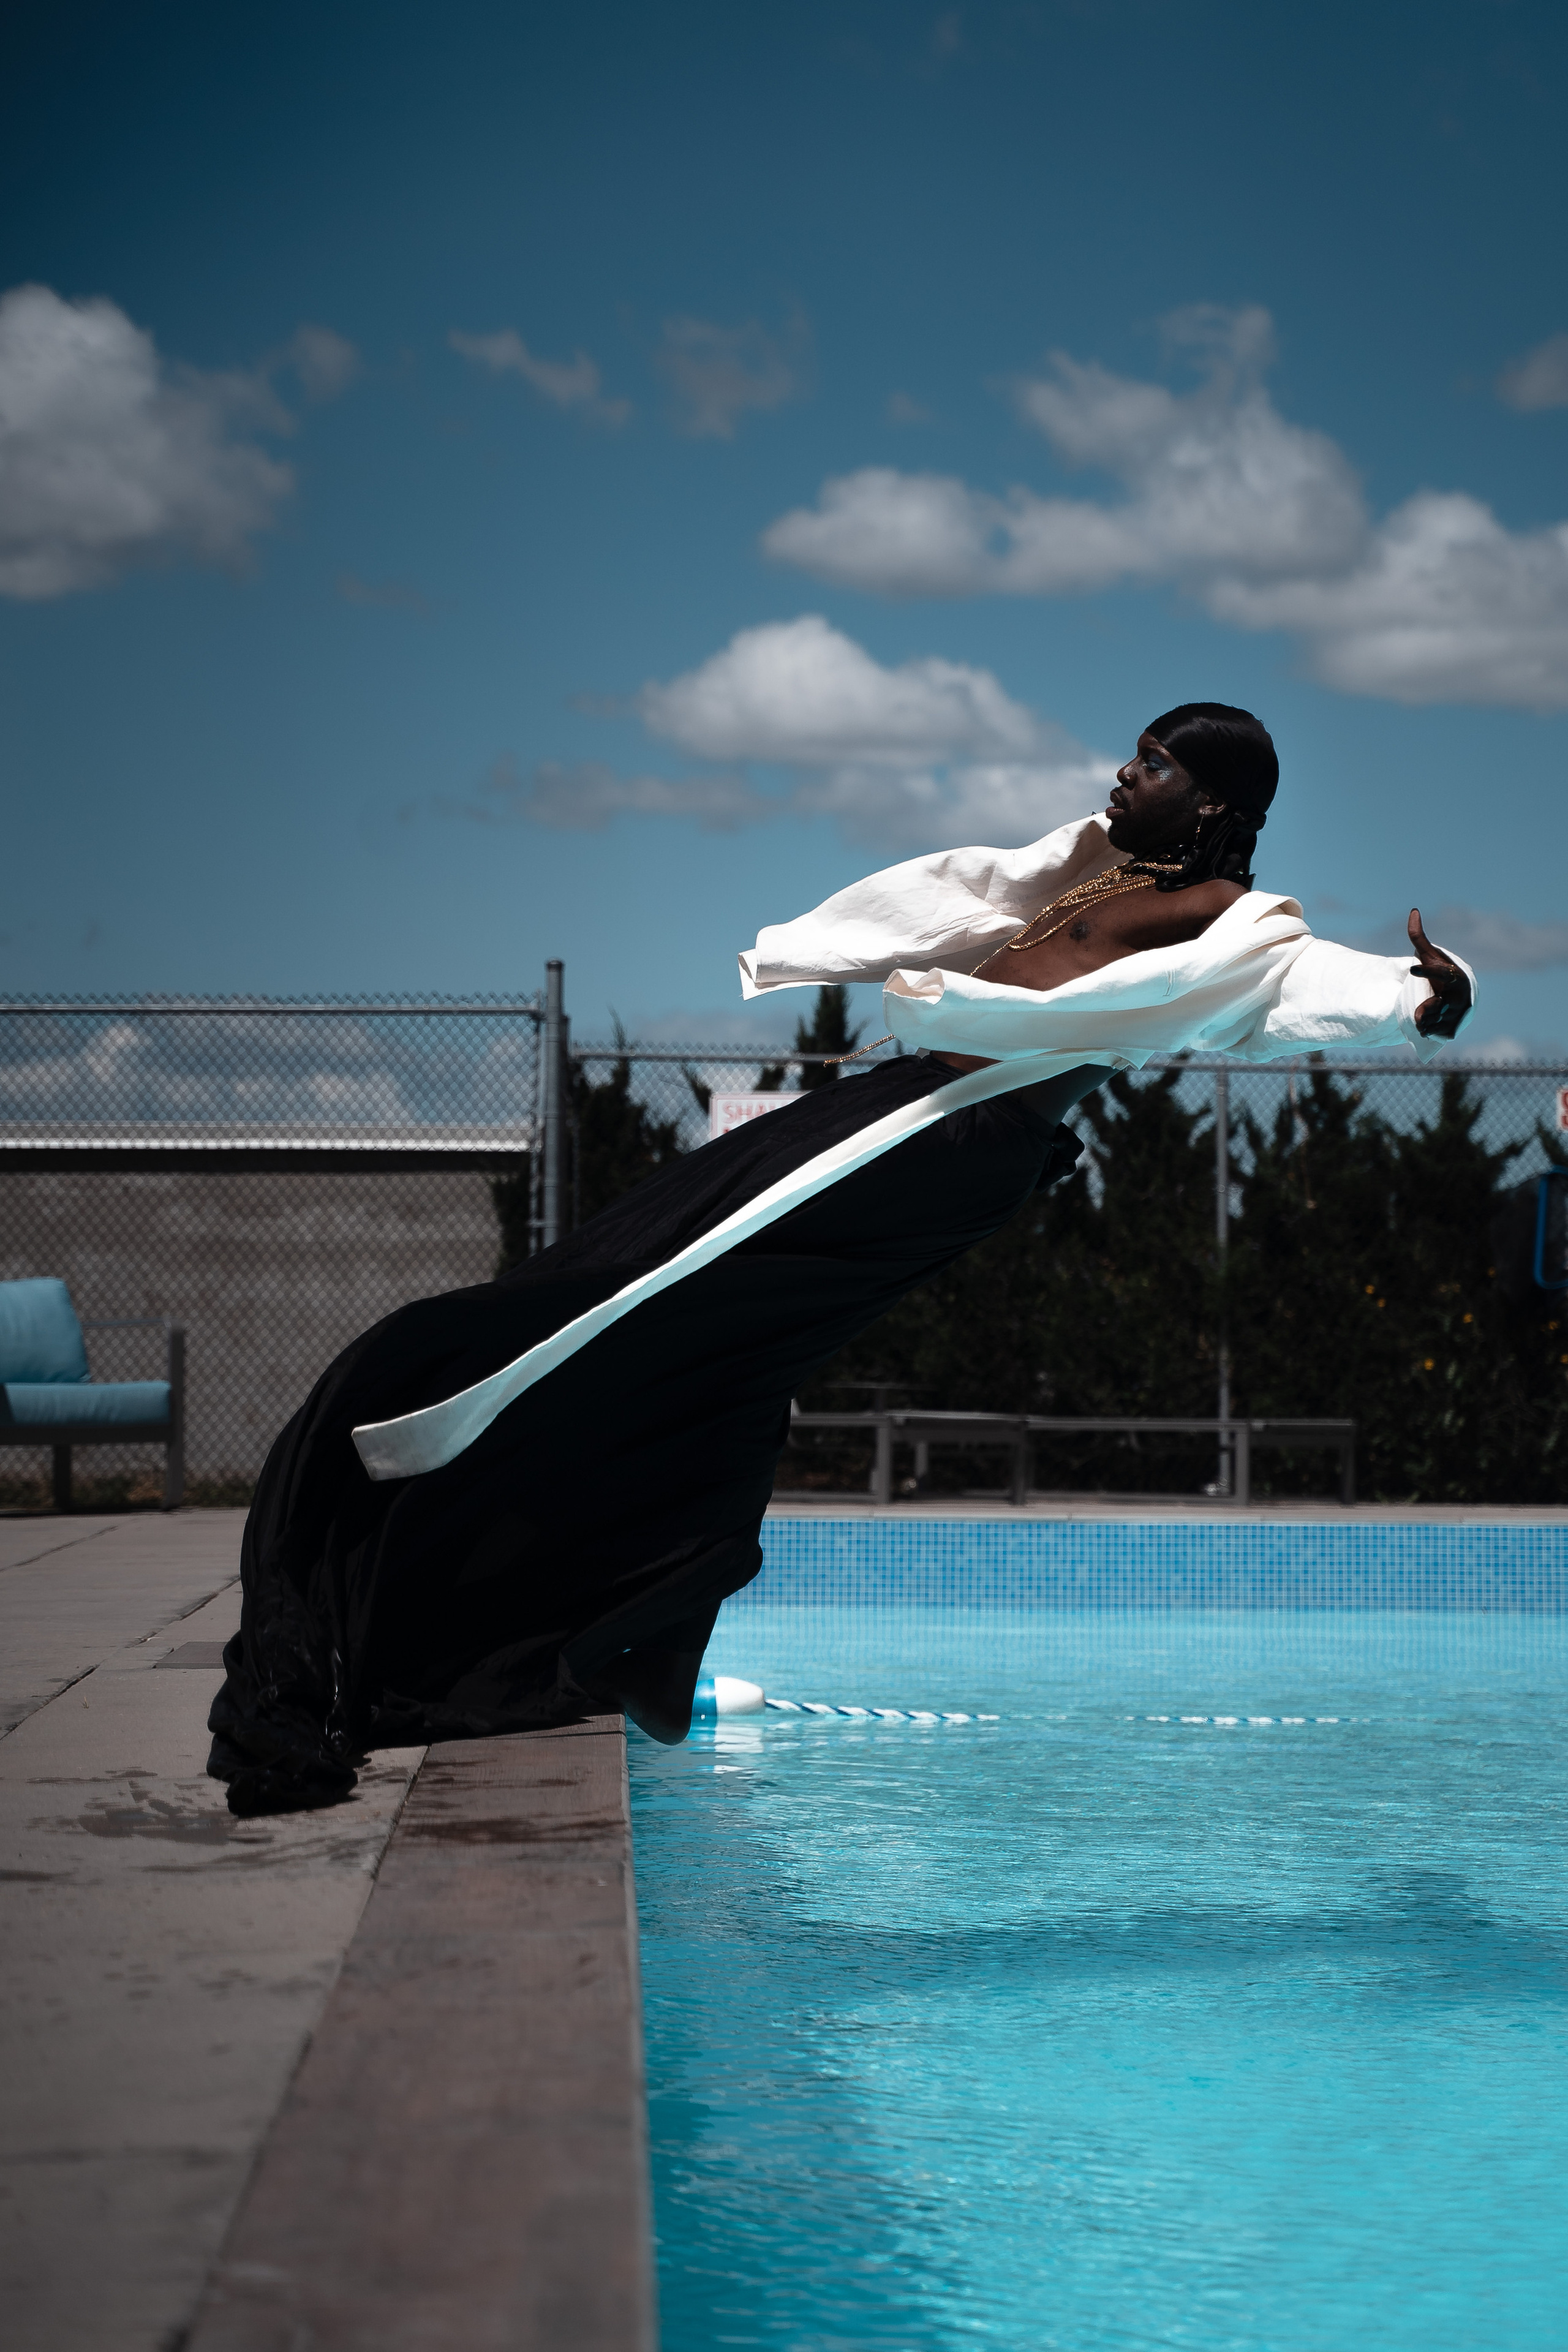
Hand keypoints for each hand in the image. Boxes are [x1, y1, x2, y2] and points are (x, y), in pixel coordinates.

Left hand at [1408, 908, 1470, 1037]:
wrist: (1456, 994)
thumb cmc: (1440, 971)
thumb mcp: (1429, 955)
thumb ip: (1418, 937)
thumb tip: (1413, 910)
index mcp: (1453, 975)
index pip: (1439, 972)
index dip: (1426, 970)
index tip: (1411, 968)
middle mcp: (1459, 995)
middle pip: (1437, 1005)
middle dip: (1427, 1009)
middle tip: (1417, 1014)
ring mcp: (1458, 1013)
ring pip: (1435, 1021)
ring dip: (1425, 1022)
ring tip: (1421, 1020)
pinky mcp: (1456, 1026)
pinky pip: (1438, 1033)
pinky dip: (1430, 1032)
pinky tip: (1427, 1028)